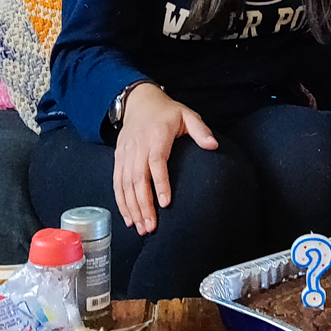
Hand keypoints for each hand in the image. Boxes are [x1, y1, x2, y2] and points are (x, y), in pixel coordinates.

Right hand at [113, 83, 217, 234]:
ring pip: (125, 184)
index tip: (165, 203)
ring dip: (132, 208)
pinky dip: (121, 202)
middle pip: (138, 178)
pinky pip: (117, 183)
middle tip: (151, 226)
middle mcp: (138, 146)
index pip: (157, 162)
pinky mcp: (118, 158)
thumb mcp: (187, 114)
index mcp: (157, 135)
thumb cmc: (167, 112)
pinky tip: (128, 218)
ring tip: (141, 228)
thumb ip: (200, 130)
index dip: (160, 183)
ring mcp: (126, 153)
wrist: (139, 102)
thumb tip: (213, 146)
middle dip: (143, 204)